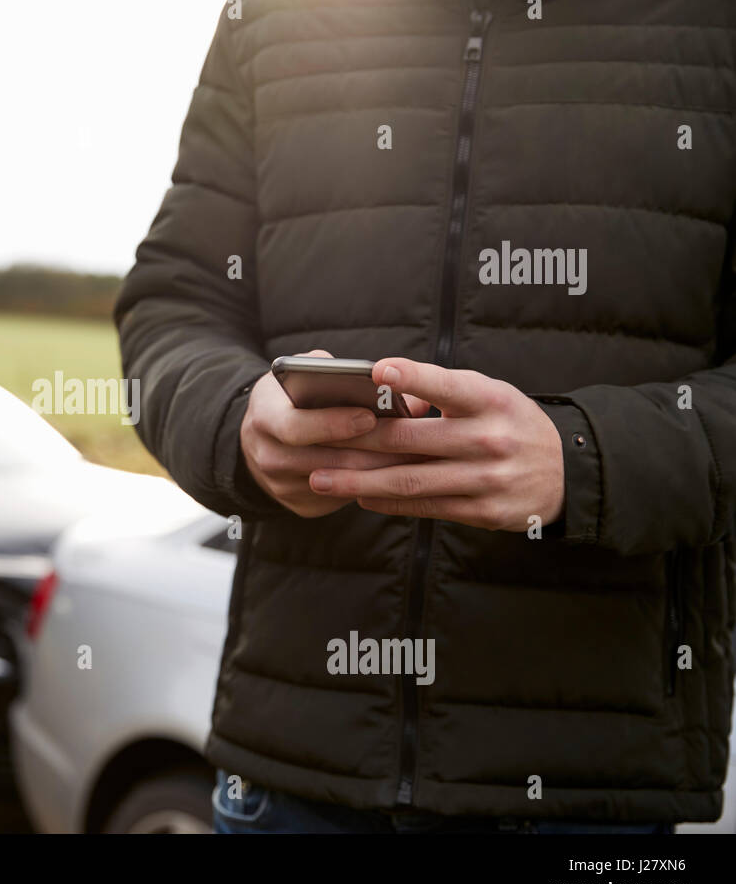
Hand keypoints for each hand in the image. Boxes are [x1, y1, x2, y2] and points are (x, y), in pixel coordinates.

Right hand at [240, 350, 430, 517]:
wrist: (262, 436)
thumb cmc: (292, 397)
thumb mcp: (303, 375)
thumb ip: (340, 374)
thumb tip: (399, 390)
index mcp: (264, 416)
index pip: (295, 426)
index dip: (333, 423)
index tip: (369, 416)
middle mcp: (266, 454)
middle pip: (321, 461)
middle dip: (367, 451)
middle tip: (408, 441)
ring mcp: (280, 485)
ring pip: (336, 483)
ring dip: (375, 471)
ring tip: (412, 457)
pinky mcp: (299, 504)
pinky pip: (340, 499)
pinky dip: (369, 485)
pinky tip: (396, 471)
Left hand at [311, 357, 565, 530]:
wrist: (569, 472)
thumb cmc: (511, 423)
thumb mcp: (491, 396)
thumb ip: (443, 393)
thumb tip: (380, 390)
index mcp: (491, 401)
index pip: (447, 386)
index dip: (413, 378)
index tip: (377, 370)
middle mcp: (489, 440)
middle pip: (411, 441)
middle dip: (357, 441)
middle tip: (314, 440)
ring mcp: (486, 479)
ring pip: (409, 481)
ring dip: (359, 481)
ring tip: (321, 478)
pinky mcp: (483, 512)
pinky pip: (424, 507)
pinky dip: (387, 502)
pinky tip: (359, 496)